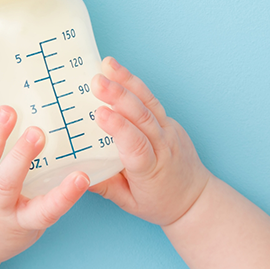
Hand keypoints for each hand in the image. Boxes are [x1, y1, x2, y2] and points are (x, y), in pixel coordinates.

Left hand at [0, 100, 89, 263]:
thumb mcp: (33, 223)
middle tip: (36, 133)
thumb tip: (80, 156)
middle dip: (21, 156)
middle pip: (7, 182)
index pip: (45, 211)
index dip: (64, 196)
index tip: (81, 177)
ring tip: (7, 112)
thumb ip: (50, 193)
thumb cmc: (10, 228)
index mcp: (20, 221)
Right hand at [89, 57, 210, 226]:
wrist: (194, 198)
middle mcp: (163, 146)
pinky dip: (134, 83)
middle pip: (142, 116)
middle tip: (97, 81)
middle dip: (119, 96)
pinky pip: (151, 100)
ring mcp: (169, 130)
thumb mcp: (128, 203)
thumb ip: (104, 186)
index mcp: (150, 169)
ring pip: (148, 102)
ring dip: (127, 81)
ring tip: (108, 65)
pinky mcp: (169, 121)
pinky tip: (118, 71)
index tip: (99, 113)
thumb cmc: (159, 202)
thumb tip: (75, 173)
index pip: (135, 144)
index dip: (118, 127)